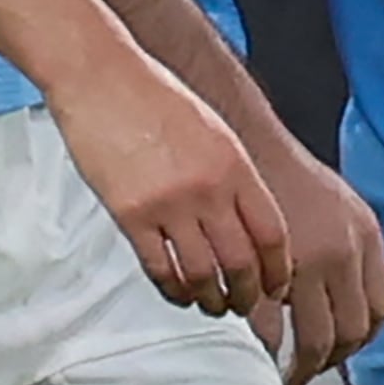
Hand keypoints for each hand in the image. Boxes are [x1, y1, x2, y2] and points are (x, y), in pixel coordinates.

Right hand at [47, 46, 293, 315]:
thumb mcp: (214, 130)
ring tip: (214, 305)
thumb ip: (233, 174)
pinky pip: (159, 270)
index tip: (279, 287)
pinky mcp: (130, 216)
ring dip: (212, 299)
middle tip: (247, 307)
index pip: (272, 233)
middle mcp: (208, 188)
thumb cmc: (156, 96)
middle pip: (242, 263)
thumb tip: (248, 220)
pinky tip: (179, 294)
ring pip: (202, 275)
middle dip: (249, 295)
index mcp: (235, 165)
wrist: (104, 77)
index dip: (278, 269)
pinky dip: (174, 291)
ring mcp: (169, 205)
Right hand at [245, 146, 383, 384]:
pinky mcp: (272, 269)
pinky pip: (276, 327)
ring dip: (306, 364)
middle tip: (317, 368)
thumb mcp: (340, 208)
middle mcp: (346, 250)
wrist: (250, 144)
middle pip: (354, 330)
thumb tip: (354, 299)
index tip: (348, 348)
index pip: (382, 307)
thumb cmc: (288, 176)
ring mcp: (310, 262)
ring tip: (293, 371)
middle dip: (336, 360)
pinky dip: (272, 344)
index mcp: (366, 235)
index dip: (365, 336)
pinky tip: (265, 344)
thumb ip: (353, 252)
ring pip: (319, 338)